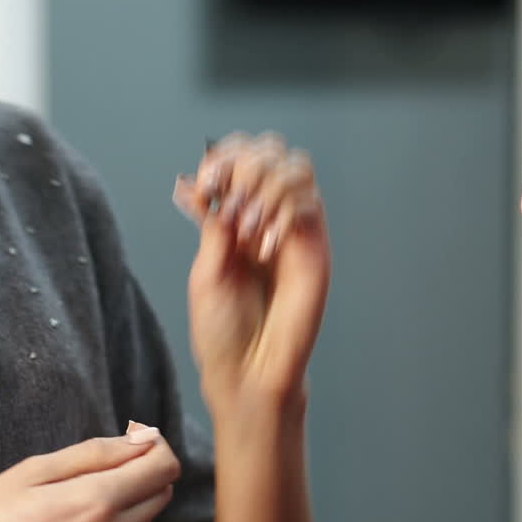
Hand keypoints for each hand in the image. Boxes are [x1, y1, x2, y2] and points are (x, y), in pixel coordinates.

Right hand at [0, 425, 180, 521]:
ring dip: (127, 509)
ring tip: (76, 507)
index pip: (165, 467)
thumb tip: (142, 440)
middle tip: (101, 469)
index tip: (136, 440)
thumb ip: (97, 453)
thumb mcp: (35, 470)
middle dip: (142, 475)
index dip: (156, 448)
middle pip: (160, 495)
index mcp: (96, 501)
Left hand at [172, 132, 330, 415]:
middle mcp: (265, 214)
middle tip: (228, 205)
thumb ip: (214, 225)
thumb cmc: (222, 331)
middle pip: (271, 150)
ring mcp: (293, 228)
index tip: (206, 185)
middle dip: (246, 166)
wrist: (248, 371)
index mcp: (234, 216)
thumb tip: (206, 183)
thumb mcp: (206, 271)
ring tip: (247, 229)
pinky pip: (310, 202)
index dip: (225, 157)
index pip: (240, 157)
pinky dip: (284, 212)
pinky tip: (266, 247)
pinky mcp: (315, 247)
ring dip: (266, 187)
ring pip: (296, 167)